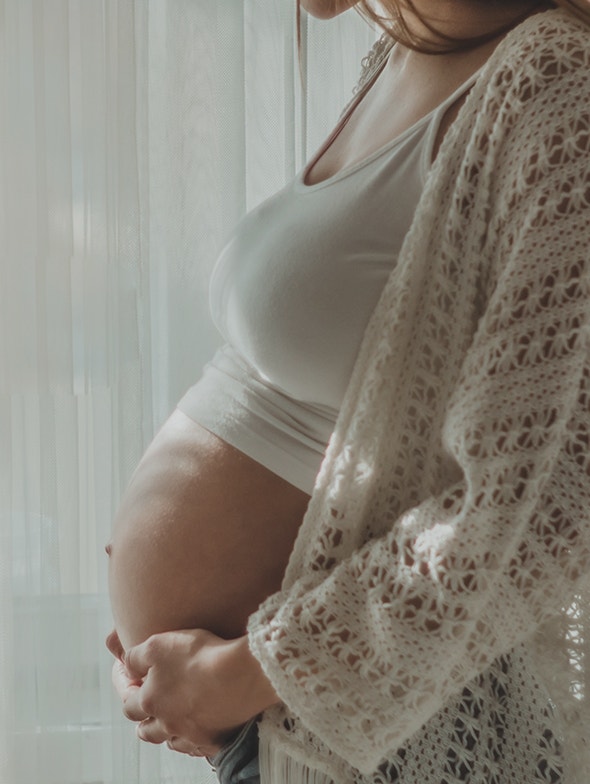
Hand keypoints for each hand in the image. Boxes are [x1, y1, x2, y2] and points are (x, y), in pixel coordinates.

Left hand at [107, 628, 279, 756]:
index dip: (126, 689)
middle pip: (146, 731)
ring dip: (168, 731)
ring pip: (172, 741)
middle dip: (144, 719)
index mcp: (150, 702)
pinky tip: (199, 727)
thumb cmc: (199, 657)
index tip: (130, 678)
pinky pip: (198, 747)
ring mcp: (192, 735)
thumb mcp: (158, 645)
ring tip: (173, 718)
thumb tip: (126, 664)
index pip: (128, 703)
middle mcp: (167, 725)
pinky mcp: (216, 740)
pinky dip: (194, 738)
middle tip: (148, 706)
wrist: (241, 674)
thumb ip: (136, 656)